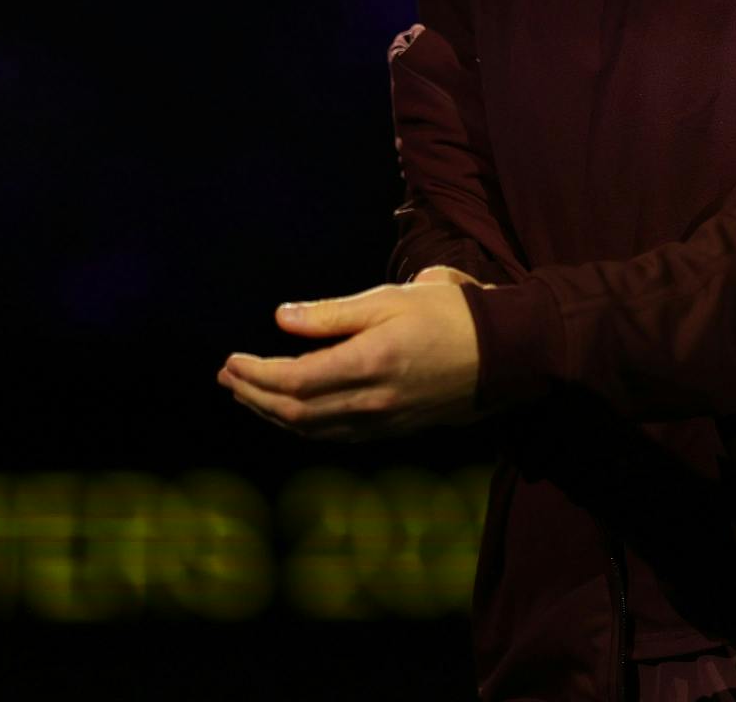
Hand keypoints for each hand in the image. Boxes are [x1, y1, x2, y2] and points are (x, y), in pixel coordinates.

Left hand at [217, 272, 486, 440]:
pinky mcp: (392, 430)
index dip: (255, 374)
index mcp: (369, 363)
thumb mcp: (392, 299)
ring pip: (310, 429)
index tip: (232, 358)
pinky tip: (291, 410)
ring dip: (271, 413)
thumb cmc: (451, 315)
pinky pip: (333, 435)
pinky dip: (302, 425)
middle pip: (293, 411)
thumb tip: (281, 318)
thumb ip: (333, 314)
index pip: (293, 380)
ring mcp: (382, 421)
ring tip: (247, 393)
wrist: (505, 353)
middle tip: (229, 376)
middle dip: (253, 396)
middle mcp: (371, 401)